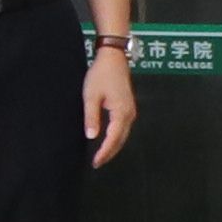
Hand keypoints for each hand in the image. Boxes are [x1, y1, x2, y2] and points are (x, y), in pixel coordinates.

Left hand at [82, 44, 139, 167]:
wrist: (113, 59)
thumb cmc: (101, 75)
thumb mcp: (91, 96)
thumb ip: (91, 117)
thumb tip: (91, 136)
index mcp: (121, 113)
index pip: (113, 139)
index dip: (104, 152)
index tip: (96, 162)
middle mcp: (130, 114)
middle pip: (121, 140)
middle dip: (109, 153)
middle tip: (97, 163)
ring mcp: (131, 111)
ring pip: (123, 135)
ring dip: (113, 146)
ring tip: (101, 156)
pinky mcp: (128, 107)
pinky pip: (123, 128)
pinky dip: (116, 137)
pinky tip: (107, 140)